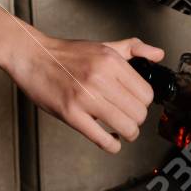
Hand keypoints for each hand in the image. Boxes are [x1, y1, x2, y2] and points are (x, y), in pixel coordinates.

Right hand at [3, 34, 164, 152]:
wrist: (32, 57)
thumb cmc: (66, 54)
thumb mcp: (102, 45)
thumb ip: (133, 48)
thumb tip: (158, 55)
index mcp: (110, 61)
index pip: (146, 94)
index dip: (143, 104)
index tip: (135, 105)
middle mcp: (100, 77)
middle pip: (139, 113)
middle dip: (136, 120)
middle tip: (127, 117)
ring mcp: (85, 97)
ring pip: (126, 127)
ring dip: (126, 133)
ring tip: (119, 129)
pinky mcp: (71, 114)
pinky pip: (103, 139)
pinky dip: (111, 145)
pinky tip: (109, 139)